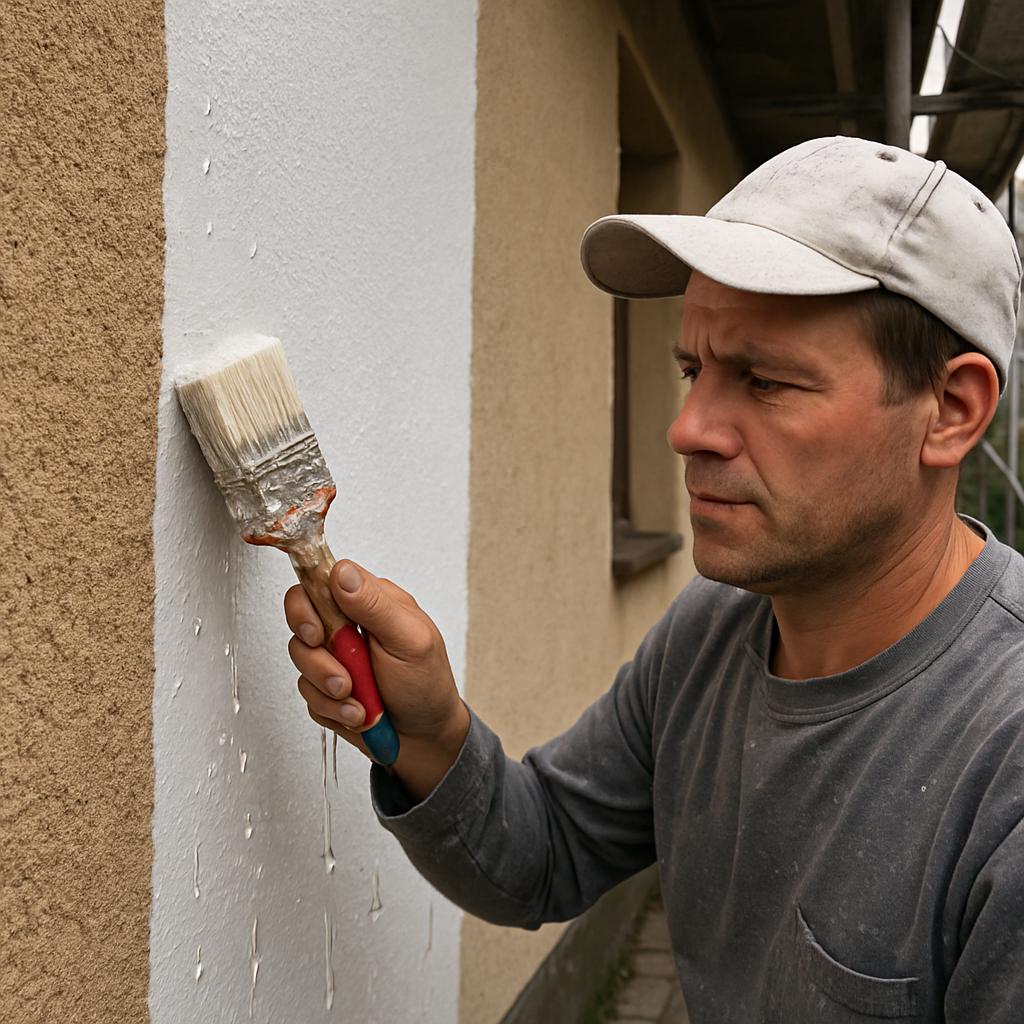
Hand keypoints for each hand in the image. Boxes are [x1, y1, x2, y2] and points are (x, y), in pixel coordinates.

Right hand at [285, 560, 467, 767]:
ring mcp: (334, 654)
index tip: (316, 632)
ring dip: (329, 688)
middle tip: (341, 676)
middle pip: (301, 618)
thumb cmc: (427, 684)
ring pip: (301, 659)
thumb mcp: (410, 640)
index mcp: (370, 601)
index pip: (321, 580)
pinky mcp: (324, 684)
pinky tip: (358, 713)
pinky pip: (308, 692)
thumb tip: (341, 572)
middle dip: (315, 655)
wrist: (424, 737)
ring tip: (362, 702)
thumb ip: (375, 605)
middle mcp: (348, 623)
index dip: (308, 603)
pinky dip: (332, 709)